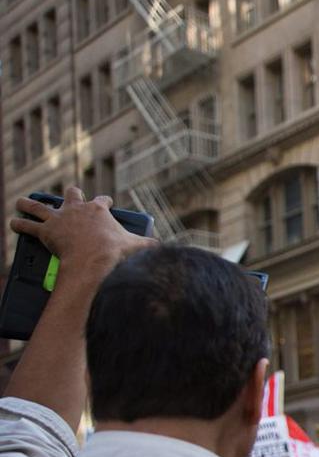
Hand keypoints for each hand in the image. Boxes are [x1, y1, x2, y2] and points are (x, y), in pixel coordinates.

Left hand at [11, 187, 152, 283]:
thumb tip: (166, 248)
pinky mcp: (45, 231)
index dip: (104, 202)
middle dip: (69, 195)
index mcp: (98, 210)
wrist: (93, 261)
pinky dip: (19, 225)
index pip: (102, 201)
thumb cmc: (114, 252)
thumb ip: (151, 245)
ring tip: (23, 203)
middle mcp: (77, 209)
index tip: (106, 204)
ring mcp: (59, 218)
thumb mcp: (137, 246)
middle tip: (68, 198)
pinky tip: (13, 223)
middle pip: (70, 195)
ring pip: (40, 206)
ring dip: (30, 204)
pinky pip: (28, 225)